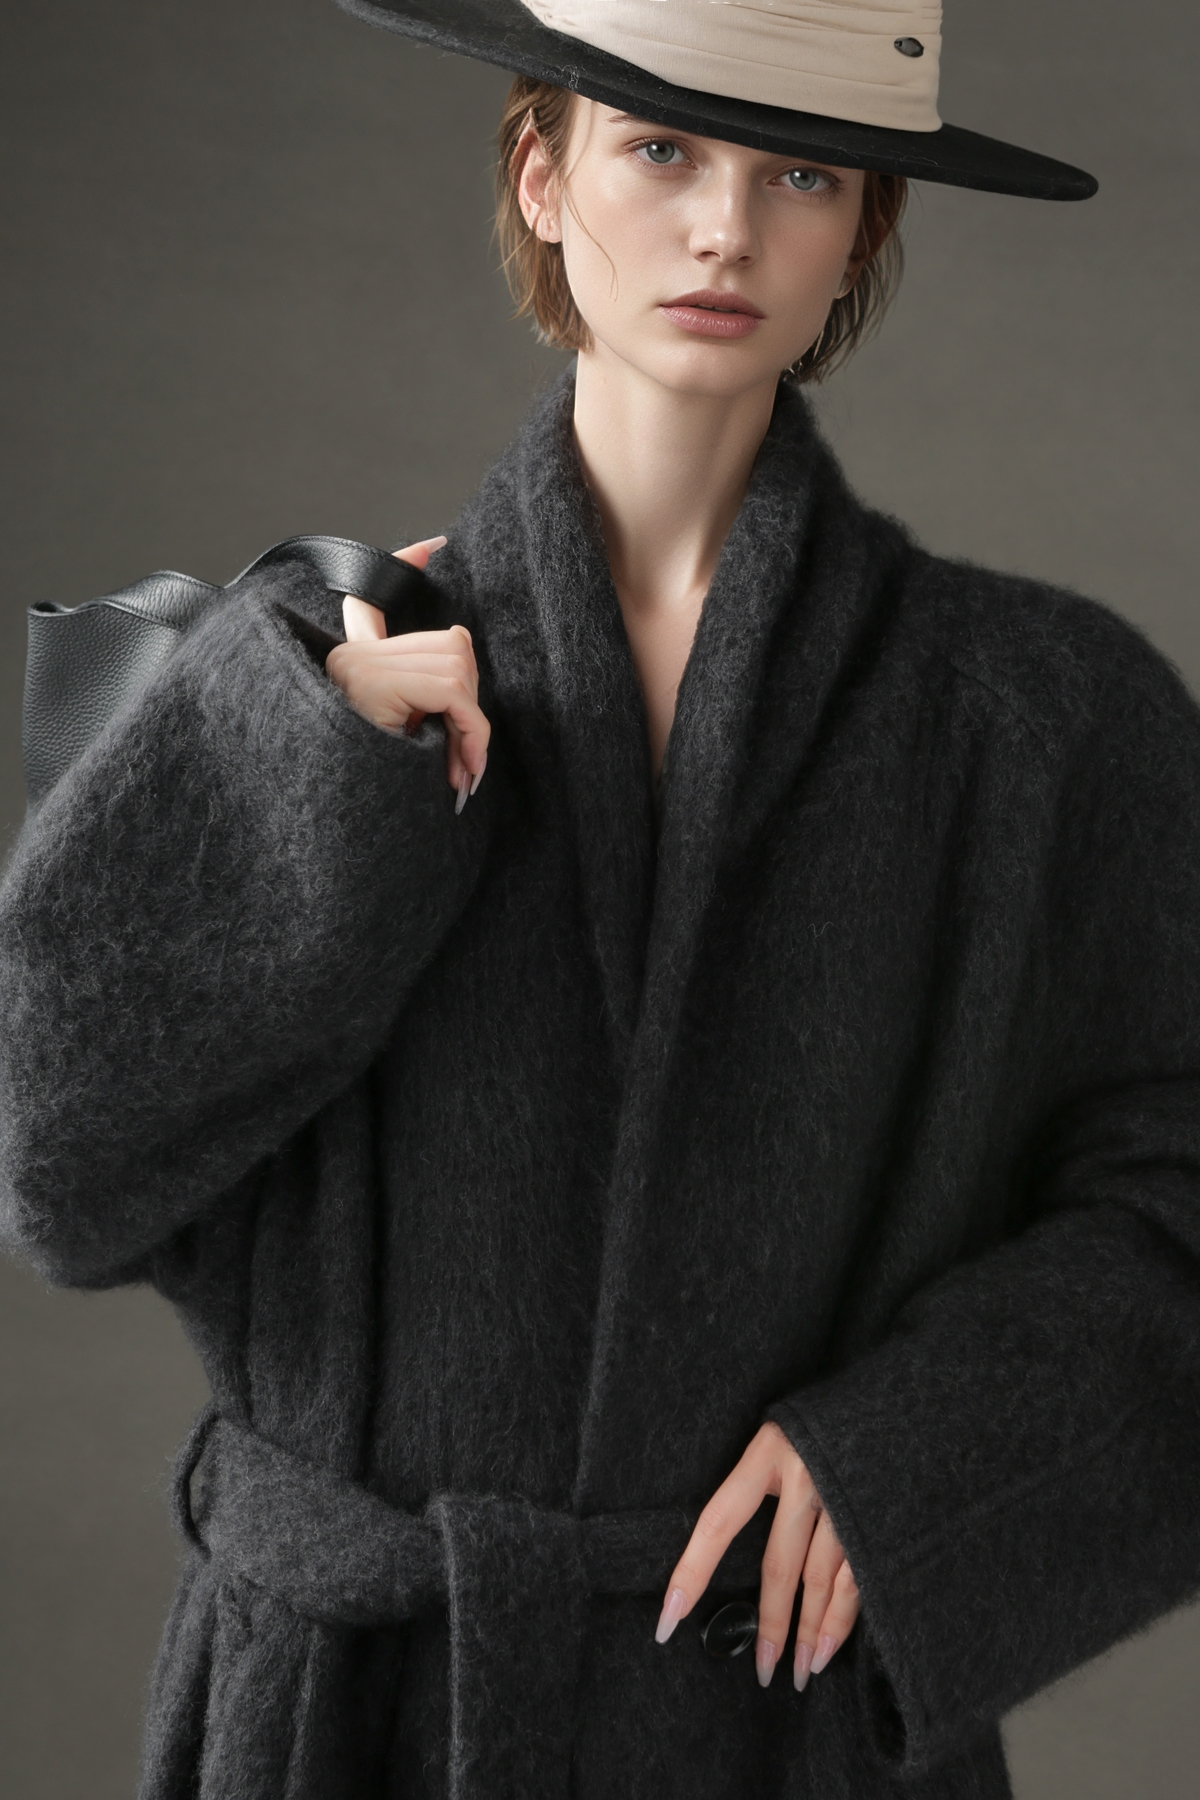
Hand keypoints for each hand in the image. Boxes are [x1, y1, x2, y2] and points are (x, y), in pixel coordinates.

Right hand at [324, 536, 489, 811]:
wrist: (341, 827)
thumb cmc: (374, 788)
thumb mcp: (402, 741)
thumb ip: (425, 699)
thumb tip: (458, 646)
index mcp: (354, 662)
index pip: (371, 600)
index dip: (402, 564)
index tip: (430, 547)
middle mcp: (352, 656)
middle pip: (451, 646)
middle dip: (469, 704)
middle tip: (462, 756)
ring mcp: (361, 665)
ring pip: (458, 667)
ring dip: (471, 725)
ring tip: (455, 768)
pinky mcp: (375, 683)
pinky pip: (454, 694)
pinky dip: (472, 734)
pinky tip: (463, 770)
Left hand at [655, 1422, 859, 1690]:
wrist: (908, 1396)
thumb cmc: (831, 1416)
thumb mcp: (785, 1427)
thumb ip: (760, 1477)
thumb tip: (724, 1540)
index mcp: (768, 1450)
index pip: (718, 1520)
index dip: (691, 1571)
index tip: (667, 1620)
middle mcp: (806, 1476)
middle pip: (780, 1566)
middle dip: (769, 1624)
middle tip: (760, 1669)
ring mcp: (846, 1499)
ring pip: (821, 1581)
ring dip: (810, 1633)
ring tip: (799, 1672)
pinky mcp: (879, 1519)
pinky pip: (857, 1581)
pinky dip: (843, 1620)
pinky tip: (829, 1647)